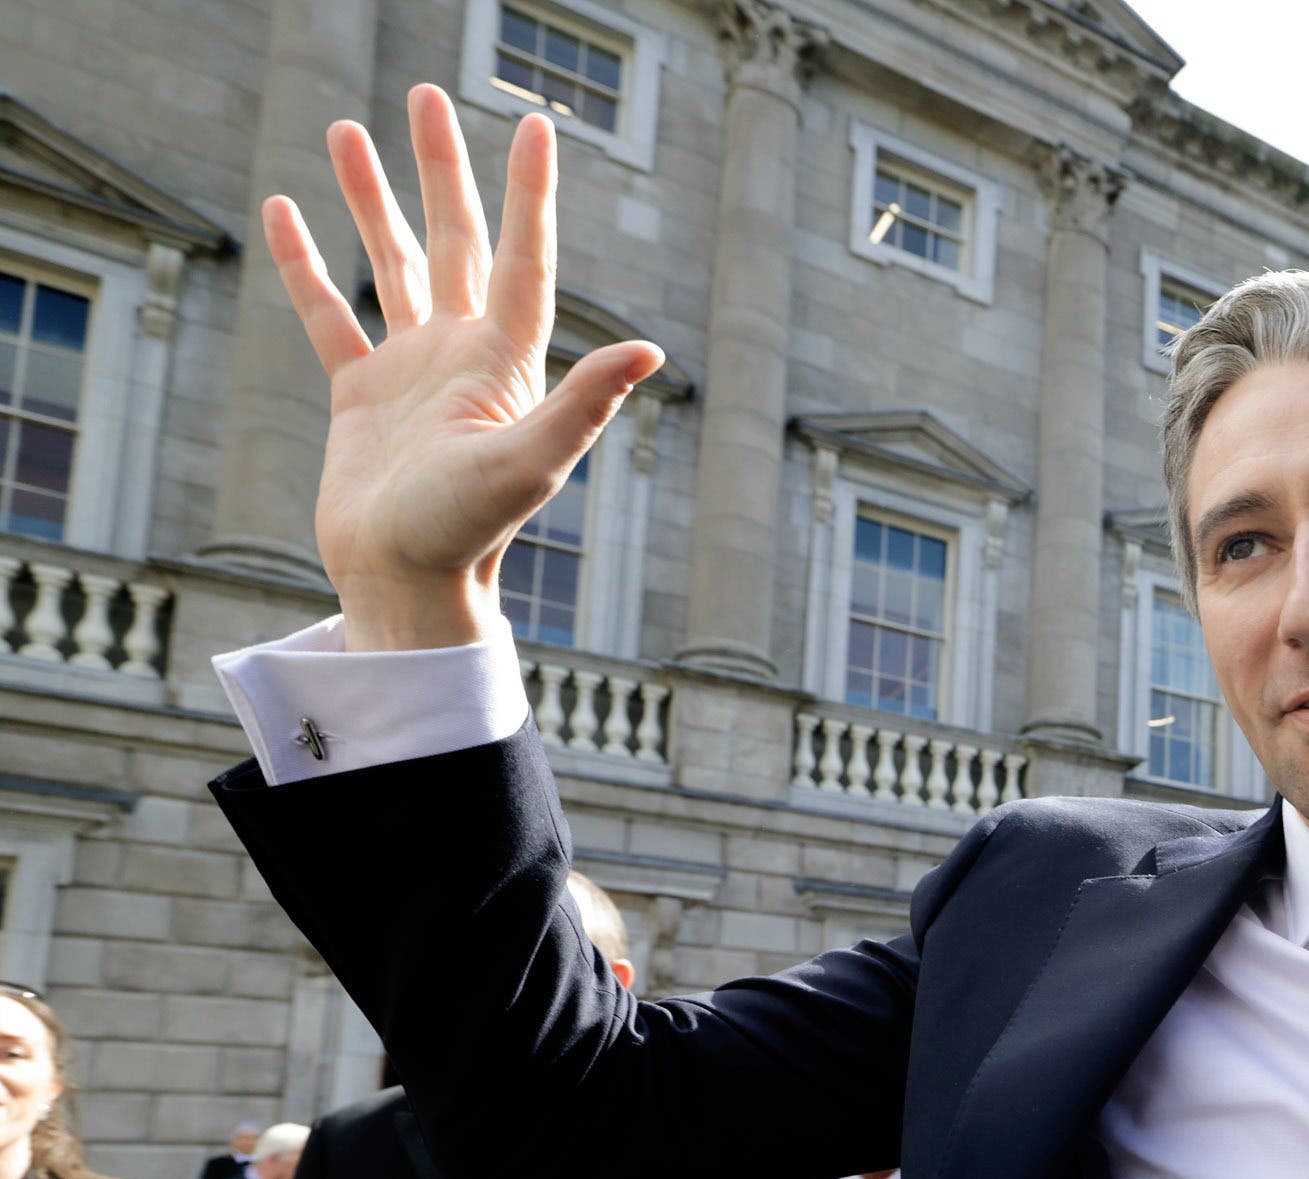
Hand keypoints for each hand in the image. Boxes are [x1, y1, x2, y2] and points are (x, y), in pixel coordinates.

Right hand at [260, 89, 663, 649]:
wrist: (407, 584)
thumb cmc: (471, 533)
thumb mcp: (531, 462)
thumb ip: (586, 402)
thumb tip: (654, 349)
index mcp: (507, 361)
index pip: (523, 256)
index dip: (529, 191)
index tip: (533, 122)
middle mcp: (463, 354)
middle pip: (454, 238)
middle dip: (441, 167)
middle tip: (422, 93)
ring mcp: (410, 371)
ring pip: (390, 262)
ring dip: (369, 198)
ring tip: (344, 128)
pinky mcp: (360, 395)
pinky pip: (330, 313)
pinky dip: (307, 265)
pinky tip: (285, 211)